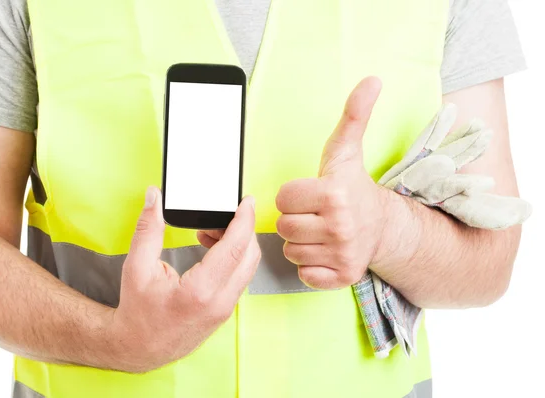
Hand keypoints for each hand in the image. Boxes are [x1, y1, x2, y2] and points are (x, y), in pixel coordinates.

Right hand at [106, 187, 259, 372]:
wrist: (139, 348)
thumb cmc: (137, 312)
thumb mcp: (136, 267)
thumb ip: (148, 229)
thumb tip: (154, 198)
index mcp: (199, 291)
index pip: (235, 247)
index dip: (245, 220)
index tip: (248, 202)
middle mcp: (219, 302)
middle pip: (249, 255)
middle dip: (243, 228)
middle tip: (225, 212)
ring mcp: (225, 309)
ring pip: (248, 267)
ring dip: (239, 243)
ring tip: (212, 230)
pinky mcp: (225, 311)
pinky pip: (240, 277)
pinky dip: (234, 258)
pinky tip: (213, 248)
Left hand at [275, 77, 389, 289]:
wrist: (383, 226)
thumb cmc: (354, 187)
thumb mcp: (346, 150)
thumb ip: (353, 115)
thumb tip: (371, 80)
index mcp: (334, 194)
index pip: (283, 198)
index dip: (293, 195)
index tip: (311, 194)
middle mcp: (341, 226)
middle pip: (284, 227)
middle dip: (295, 219)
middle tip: (315, 213)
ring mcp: (342, 254)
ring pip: (291, 251)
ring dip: (301, 242)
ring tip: (320, 231)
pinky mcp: (342, 277)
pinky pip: (304, 274)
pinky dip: (311, 265)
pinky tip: (324, 251)